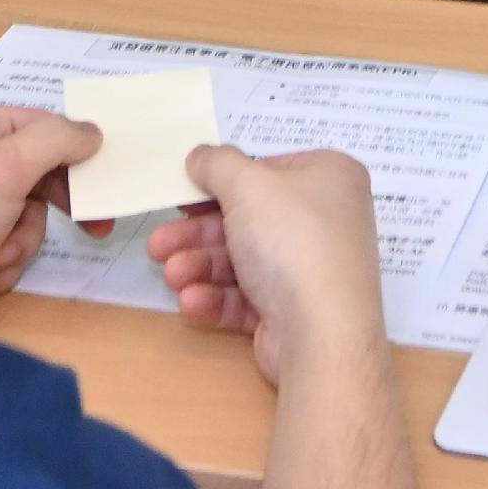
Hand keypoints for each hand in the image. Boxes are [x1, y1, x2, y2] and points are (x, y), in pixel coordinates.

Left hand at [0, 105, 95, 338]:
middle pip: (42, 176)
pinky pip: (8, 251)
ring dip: (17, 245)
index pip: (45, 126)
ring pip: (29, 220)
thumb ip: (55, 142)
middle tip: (94, 229)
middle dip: (50, 210)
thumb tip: (92, 130)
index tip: (107, 179)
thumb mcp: (3, 169)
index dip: (77, 152)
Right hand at [147, 144, 389, 384]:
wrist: (321, 333)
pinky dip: (217, 297)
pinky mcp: (294, 312)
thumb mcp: (248, 185)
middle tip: (158, 244)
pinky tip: (191, 301)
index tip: (185, 193)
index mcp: (329, 177)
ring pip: (243, 260)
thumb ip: (218, 164)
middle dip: (198, 234)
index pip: (268, 171)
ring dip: (200, 266)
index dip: (223, 181)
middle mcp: (326, 220)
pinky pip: (249, 297)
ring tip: (171, 275)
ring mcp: (311, 269)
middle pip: (248, 219)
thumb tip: (200, 155)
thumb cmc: (291, 240)